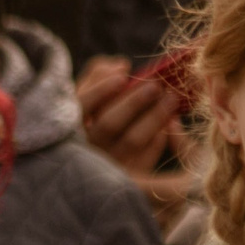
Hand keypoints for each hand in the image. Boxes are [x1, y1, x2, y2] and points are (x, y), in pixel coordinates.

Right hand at [78, 55, 183, 180]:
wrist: (99, 174)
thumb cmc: (92, 119)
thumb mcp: (87, 95)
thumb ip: (98, 74)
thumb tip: (121, 65)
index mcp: (72, 124)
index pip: (81, 105)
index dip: (101, 90)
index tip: (122, 76)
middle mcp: (87, 147)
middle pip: (109, 123)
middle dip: (135, 101)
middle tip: (156, 85)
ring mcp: (107, 166)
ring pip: (133, 140)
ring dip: (155, 116)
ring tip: (172, 99)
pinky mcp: (128, 180)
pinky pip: (146, 157)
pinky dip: (159, 138)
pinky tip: (168, 125)